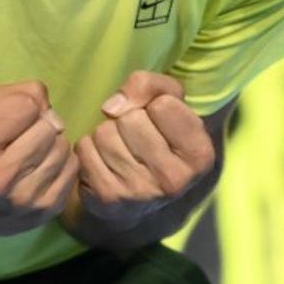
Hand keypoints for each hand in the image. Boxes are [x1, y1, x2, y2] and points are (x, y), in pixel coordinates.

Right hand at [0, 81, 77, 238]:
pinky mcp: (45, 212)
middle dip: (38, 122)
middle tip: (23, 133)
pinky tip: (40, 166)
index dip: (21, 103)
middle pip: (48, 126)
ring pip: (62, 146)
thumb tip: (46, 102)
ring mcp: (24, 200)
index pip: (26, 105)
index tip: (11, 115)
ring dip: (51, 142)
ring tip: (31, 150)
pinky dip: (60, 161)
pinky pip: (72, 168)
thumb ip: (10, 95)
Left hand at [71, 72, 215, 227]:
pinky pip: (84, 150)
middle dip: (128, 119)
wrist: (143, 194)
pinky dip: (89, 148)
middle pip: (130, 119)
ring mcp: (139, 193)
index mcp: (199, 156)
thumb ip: (150, 85)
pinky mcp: (106, 199)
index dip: (155, 105)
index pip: (163, 105)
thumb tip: (110, 108)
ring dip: (107, 133)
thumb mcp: (170, 101)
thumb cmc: (160, 135)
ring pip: (104, 133)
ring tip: (121, 149)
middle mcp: (173, 181)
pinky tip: (104, 161)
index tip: (159, 122)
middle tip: (137, 137)